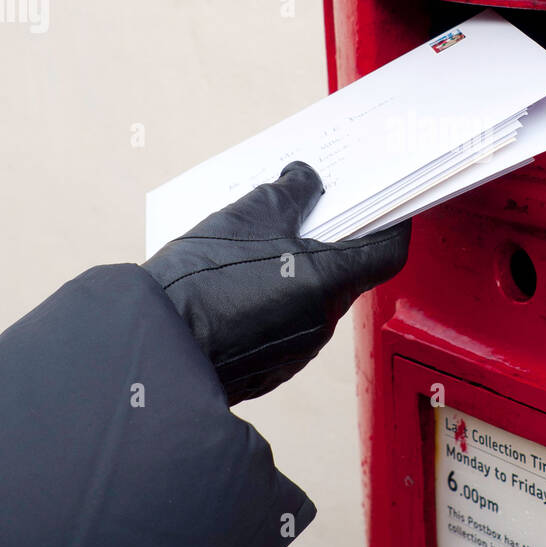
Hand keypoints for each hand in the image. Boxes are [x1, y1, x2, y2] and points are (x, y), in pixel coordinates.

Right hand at [142, 161, 409, 404]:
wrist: (154, 347)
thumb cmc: (203, 283)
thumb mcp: (250, 214)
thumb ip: (290, 192)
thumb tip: (305, 180)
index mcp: (329, 281)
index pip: (387, 251)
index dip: (391, 223)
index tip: (385, 204)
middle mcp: (322, 321)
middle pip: (347, 272)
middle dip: (330, 240)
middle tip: (305, 212)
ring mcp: (296, 350)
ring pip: (313, 298)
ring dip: (297, 270)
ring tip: (259, 244)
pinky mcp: (268, 366)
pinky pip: (285, 324)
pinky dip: (274, 299)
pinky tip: (241, 280)